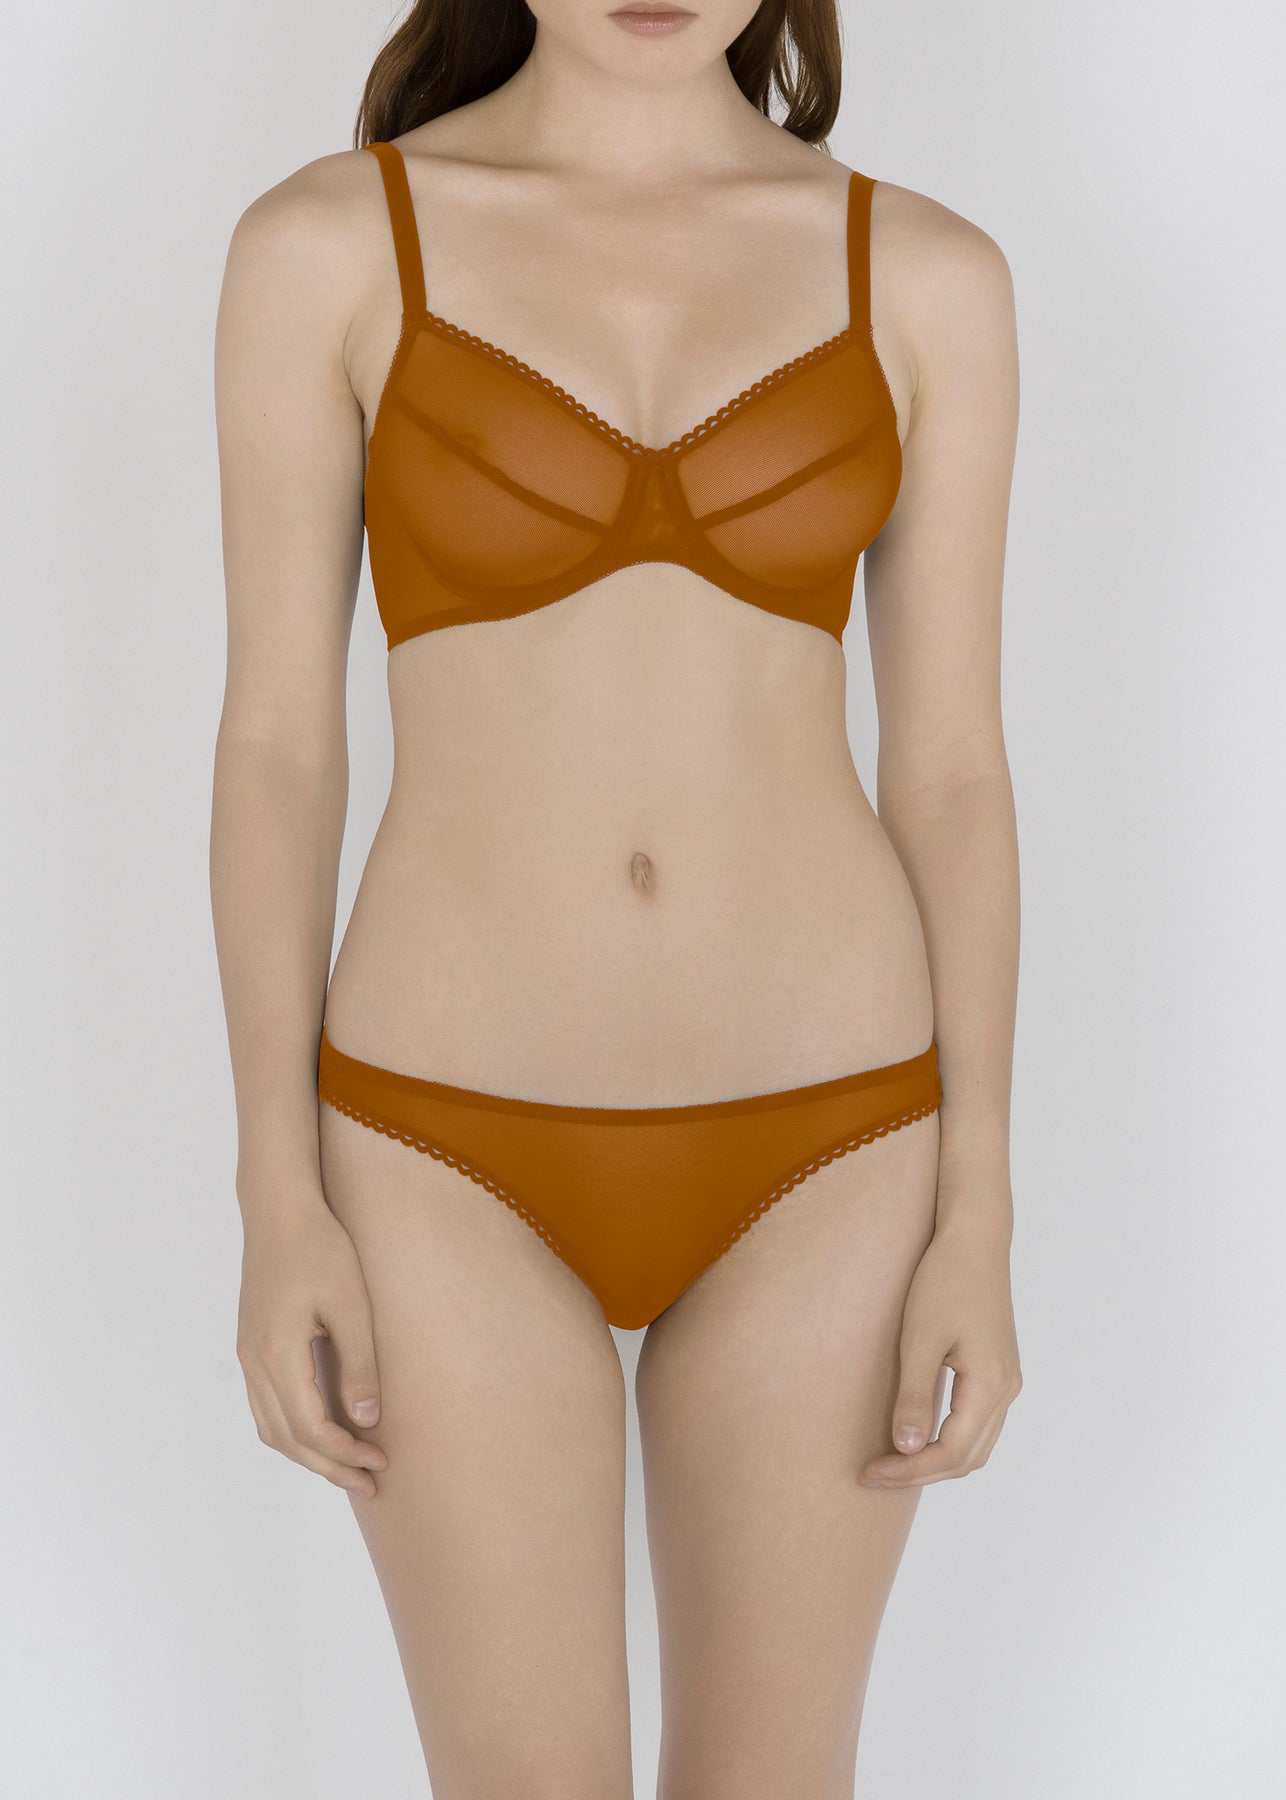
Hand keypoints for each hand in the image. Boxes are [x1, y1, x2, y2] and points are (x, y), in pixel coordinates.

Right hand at [236, 1199, 388, 1498]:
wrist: (279, 1210)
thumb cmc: (321, 1248)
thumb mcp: (352, 1304)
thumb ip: (360, 1365)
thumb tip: (367, 1422)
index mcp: (278, 1354)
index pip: (310, 1429)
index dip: (345, 1453)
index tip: (380, 1462)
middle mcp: (254, 1362)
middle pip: (288, 1439)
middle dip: (329, 1466)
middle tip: (370, 1481)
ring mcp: (248, 1355)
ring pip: (272, 1428)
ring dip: (308, 1453)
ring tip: (349, 1465)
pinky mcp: (252, 1345)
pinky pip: (267, 1406)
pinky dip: (293, 1430)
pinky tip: (322, 1430)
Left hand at [859, 1210, 1021, 1488]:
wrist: (975, 1239)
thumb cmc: (944, 1280)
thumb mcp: (919, 1338)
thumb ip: (914, 1396)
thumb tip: (906, 1448)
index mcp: (990, 1385)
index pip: (950, 1453)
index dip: (909, 1471)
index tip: (869, 1471)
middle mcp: (1007, 1390)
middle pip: (968, 1458)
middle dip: (921, 1472)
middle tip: (874, 1472)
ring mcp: (1007, 1380)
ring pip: (977, 1445)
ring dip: (937, 1460)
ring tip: (892, 1460)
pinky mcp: (999, 1369)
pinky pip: (979, 1424)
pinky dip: (950, 1440)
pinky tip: (918, 1434)